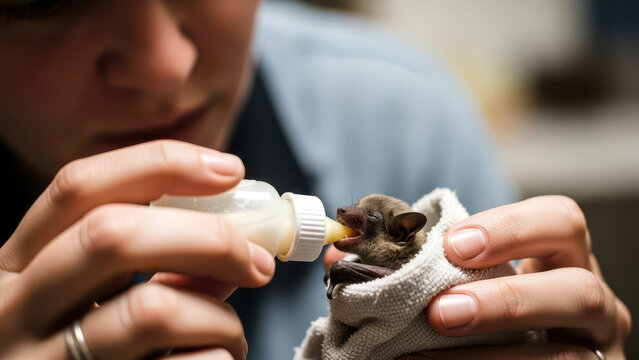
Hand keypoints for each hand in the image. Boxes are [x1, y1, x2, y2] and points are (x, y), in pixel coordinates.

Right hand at [0, 140, 274, 359]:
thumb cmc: (86, 353)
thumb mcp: (93, 300)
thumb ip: (151, 263)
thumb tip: (234, 238)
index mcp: (14, 266)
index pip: (77, 187)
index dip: (161, 164)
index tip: (229, 170)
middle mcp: (12, 311)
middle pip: (114, 235)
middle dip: (208, 237)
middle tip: (258, 261)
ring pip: (152, 310)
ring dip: (219, 318)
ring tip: (231, 334)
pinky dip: (218, 358)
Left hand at [405, 196, 630, 358]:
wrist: (514, 353)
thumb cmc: (488, 309)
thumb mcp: (476, 279)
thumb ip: (438, 264)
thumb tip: (358, 259)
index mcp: (563, 259)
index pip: (561, 221)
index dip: (510, 228)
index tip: (452, 244)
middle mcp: (593, 304)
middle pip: (580, 290)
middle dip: (508, 299)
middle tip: (441, 310)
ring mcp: (594, 351)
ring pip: (568, 356)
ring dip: (495, 354)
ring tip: (428, 350)